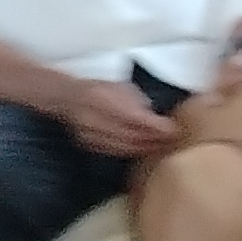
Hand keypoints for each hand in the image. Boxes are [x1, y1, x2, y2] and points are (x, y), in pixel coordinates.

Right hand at [54, 75, 178, 158]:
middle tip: (172, 141)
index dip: (156, 126)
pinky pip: (114, 151)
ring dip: (145, 148)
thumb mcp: (123, 88)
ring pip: (123, 146)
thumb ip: (139, 102)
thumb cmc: (101, 90)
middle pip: (131, 134)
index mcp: (102, 98)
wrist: (67, 99)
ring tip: (162, 147)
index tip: (174, 129)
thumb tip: (157, 119)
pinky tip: (144, 150)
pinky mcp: (88, 144)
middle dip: (155, 139)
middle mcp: (93, 117)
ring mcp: (88, 133)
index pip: (135, 117)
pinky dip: (132, 151)